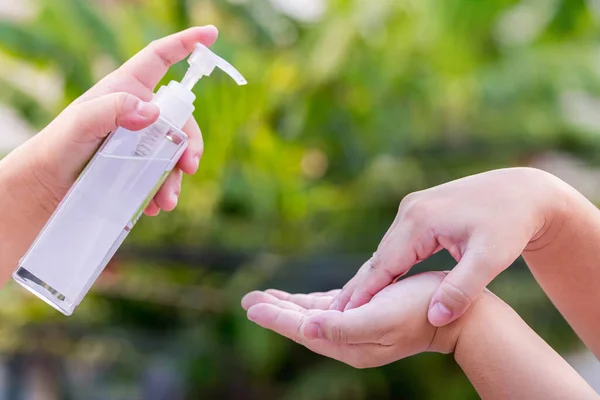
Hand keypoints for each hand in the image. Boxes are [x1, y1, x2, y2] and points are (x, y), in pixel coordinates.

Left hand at [6, 26, 217, 215]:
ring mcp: (142, 140)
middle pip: (180, 118)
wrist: (48, 188)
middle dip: (190, 143)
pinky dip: (163, 190)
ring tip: (164, 201)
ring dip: (176, 177)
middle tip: (190, 166)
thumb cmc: (58, 147)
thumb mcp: (80, 123)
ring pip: (175, 152)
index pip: (160, 58)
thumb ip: (113, 109)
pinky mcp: (141, 166)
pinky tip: (152, 205)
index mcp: (127, 89)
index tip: (211, 34)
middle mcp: (139, 112)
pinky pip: (164, 175)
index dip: (186, 44)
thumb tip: (153, 112)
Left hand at [241, 272, 467, 367]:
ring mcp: (356, 329)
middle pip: (303, 324)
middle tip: (249, 300)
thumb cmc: (417, 311)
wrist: (453, 313)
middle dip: (276, 311)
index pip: (302, 330)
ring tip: (265, 298)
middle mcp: (348, 340)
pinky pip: (329, 310)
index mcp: (347, 343)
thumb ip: (342, 328)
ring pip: (313, 317)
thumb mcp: (379, 319)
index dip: (276, 317)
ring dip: (289, 307)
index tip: (251, 306)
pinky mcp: (365, 316)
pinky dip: (311, 304)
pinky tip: (301, 300)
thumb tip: (305, 330)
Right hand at [331, 167, 568, 326]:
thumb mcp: (492, 260)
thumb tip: (434, 317)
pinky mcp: (420, 210)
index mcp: (421, 221)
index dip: (364, 292)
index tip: (342, 316)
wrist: (523, 191)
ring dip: (372, 276)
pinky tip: (379, 280)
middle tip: (334, 314)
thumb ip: (462, 289)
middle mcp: (410, 210)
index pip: (384, 265)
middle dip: (359, 287)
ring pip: (386, 250)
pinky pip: (397, 243)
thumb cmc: (511, 225)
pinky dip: (387, 264)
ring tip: (351, 302)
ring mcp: (413, 207)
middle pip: (378, 257)